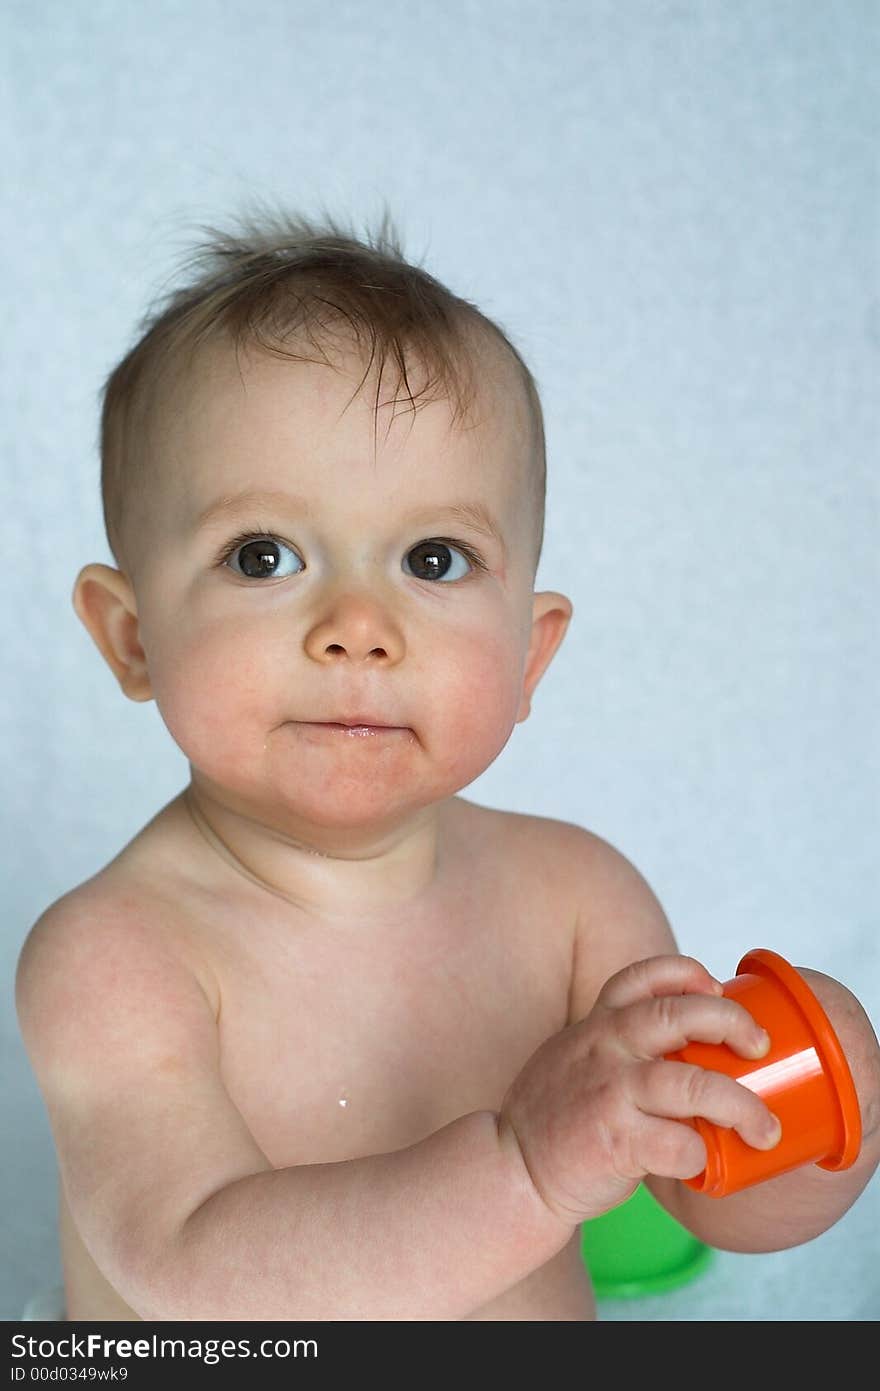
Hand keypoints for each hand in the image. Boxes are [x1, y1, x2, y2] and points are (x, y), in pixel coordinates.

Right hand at [498, 954, 782, 1225]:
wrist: (512, 1168)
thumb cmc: (559, 1115)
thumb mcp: (577, 1056)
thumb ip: (620, 1043)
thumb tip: (691, 1043)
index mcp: (598, 1024)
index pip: (644, 976)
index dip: (687, 974)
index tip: (716, 988)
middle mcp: (604, 1047)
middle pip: (679, 1015)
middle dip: (731, 1022)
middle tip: (759, 1046)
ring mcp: (609, 1093)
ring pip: (692, 1084)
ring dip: (741, 1106)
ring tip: (764, 1128)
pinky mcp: (614, 1140)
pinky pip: (678, 1145)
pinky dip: (701, 1155)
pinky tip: (703, 1164)